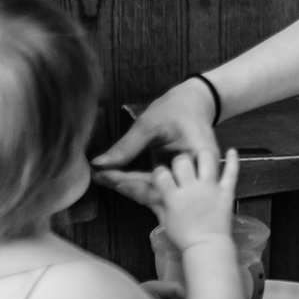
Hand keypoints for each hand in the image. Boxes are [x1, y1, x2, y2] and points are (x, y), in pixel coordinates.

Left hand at [92, 78, 219, 203]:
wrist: (195, 104)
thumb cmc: (176, 109)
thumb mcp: (151, 123)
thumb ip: (127, 147)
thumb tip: (98, 164)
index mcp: (200, 158)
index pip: (164, 179)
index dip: (132, 181)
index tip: (104, 175)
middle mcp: (200, 176)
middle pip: (162, 193)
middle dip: (129, 188)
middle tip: (100, 178)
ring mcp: (191, 181)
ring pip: (159, 195)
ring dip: (131, 189)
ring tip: (104, 180)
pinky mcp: (180, 181)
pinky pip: (160, 189)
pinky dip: (138, 186)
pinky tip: (117, 181)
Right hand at [148, 146, 240, 252]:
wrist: (207, 247)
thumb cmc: (183, 236)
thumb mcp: (163, 219)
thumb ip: (152, 201)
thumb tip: (130, 189)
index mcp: (174, 197)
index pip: (160, 173)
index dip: (158, 171)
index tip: (161, 175)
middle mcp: (192, 188)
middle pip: (183, 161)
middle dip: (179, 161)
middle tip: (181, 169)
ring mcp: (211, 188)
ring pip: (207, 159)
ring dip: (202, 156)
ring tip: (200, 159)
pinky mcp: (226, 191)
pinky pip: (231, 172)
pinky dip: (233, 160)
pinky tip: (231, 150)